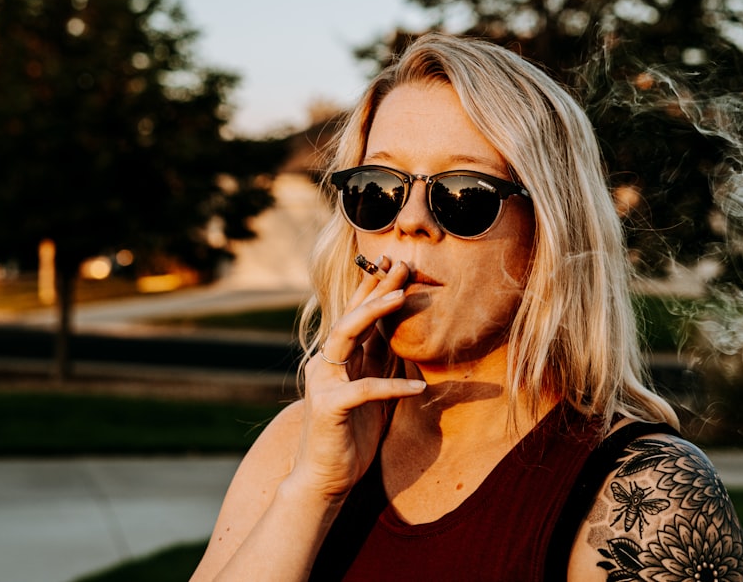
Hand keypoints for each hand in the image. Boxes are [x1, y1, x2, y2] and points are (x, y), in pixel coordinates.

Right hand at [288, 259, 425, 500]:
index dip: (373, 289)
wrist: (326, 478)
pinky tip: (419, 387)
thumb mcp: (373, 392)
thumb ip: (382, 364)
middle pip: (351, 316)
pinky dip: (393, 387)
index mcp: (336, 358)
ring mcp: (323, 383)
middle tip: (399, 265)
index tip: (393, 264)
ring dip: (372, 315)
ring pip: (345, 337)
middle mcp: (325, 364)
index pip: (356, 316)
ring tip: (399, 298)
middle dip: (375, 289)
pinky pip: (365, 390)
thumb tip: (404, 336)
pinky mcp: (329, 408)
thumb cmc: (351, 434)